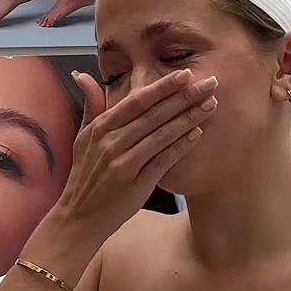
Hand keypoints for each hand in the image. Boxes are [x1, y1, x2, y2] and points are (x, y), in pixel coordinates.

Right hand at [57, 68, 215, 240]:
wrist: (80, 215)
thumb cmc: (86, 175)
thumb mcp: (83, 137)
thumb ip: (91, 105)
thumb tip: (82, 74)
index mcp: (101, 127)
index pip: (137, 100)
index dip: (163, 86)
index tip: (186, 74)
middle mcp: (112, 142)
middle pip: (154, 114)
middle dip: (184, 97)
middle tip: (210, 83)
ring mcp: (124, 163)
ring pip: (162, 135)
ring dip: (189, 118)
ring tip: (210, 105)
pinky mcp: (136, 183)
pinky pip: (163, 160)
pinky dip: (181, 146)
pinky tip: (198, 134)